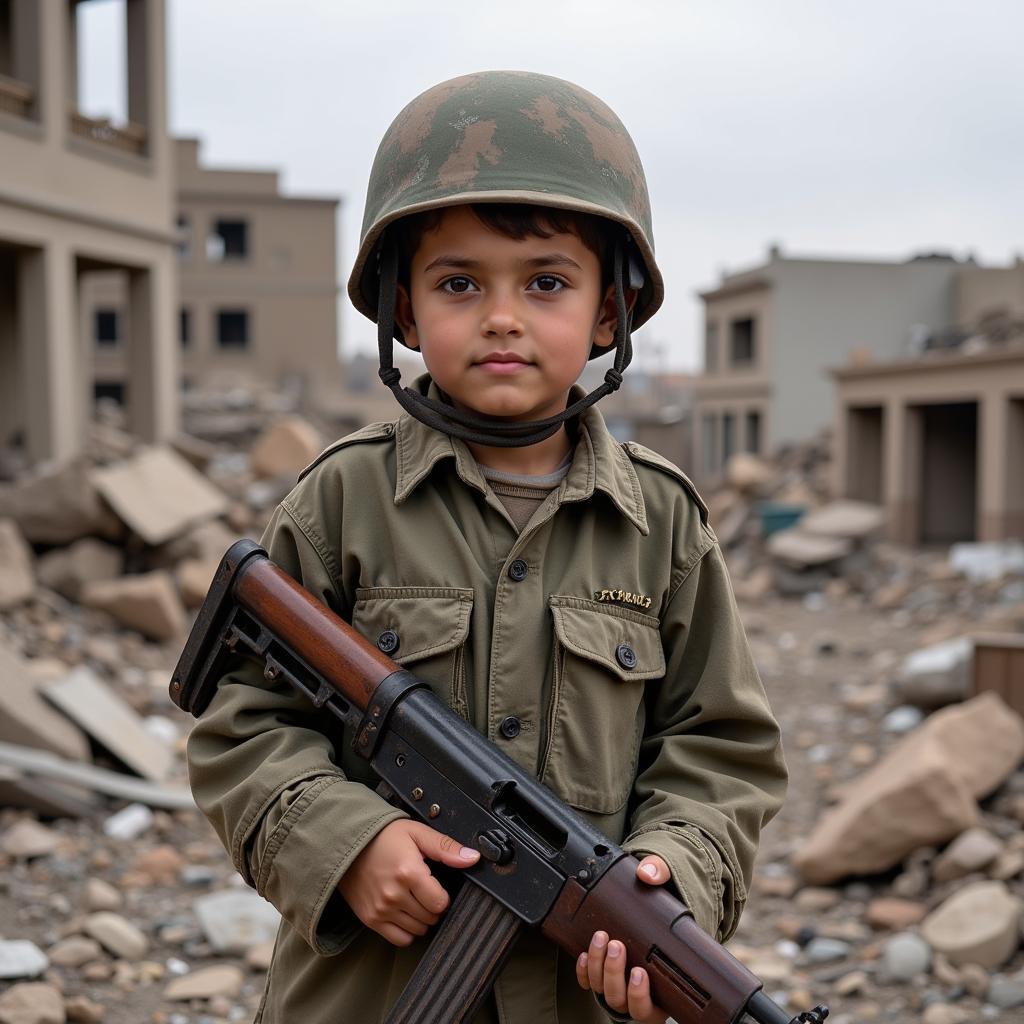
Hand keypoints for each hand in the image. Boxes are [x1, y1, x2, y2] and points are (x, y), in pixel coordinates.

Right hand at [338, 819, 479, 946]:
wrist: (346, 842)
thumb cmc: (383, 836)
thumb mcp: (416, 833)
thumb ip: (446, 847)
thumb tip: (472, 858)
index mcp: (408, 873)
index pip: (440, 903)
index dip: (443, 895)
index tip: (436, 884)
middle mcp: (394, 895)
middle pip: (430, 918)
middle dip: (433, 905)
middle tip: (423, 889)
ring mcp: (381, 910)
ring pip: (417, 930)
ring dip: (421, 918)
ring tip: (413, 898)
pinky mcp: (370, 919)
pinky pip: (399, 939)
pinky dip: (406, 930)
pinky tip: (404, 912)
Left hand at [575, 855, 669, 1023]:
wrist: (646, 914)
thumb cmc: (659, 910)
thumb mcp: (664, 890)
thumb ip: (660, 875)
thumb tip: (648, 873)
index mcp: (662, 989)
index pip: (651, 1007)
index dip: (641, 995)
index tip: (638, 973)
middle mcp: (638, 993)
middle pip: (621, 999)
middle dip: (614, 972)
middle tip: (616, 946)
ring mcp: (617, 986)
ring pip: (603, 991)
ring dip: (599, 967)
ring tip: (601, 939)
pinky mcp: (600, 976)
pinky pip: (587, 983)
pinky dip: (584, 971)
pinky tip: (584, 954)